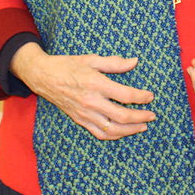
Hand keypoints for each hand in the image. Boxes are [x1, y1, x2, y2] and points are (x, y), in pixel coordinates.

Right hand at [10, 43, 155, 139]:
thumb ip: (114, 62)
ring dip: (130, 130)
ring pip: (112, 129)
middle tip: (152, 115)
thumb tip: (135, 61)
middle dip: (140, 117)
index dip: (141, 97)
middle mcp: (91, 101)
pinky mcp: (79, 120)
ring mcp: (84, 113)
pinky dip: (114, 135)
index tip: (151, 96)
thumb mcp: (91, 59)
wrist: (42, 76)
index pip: (125, 95)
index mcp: (95, 83)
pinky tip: (123, 132)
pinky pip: (99, 133)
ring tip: (142, 126)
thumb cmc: (67, 65)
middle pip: (122, 116)